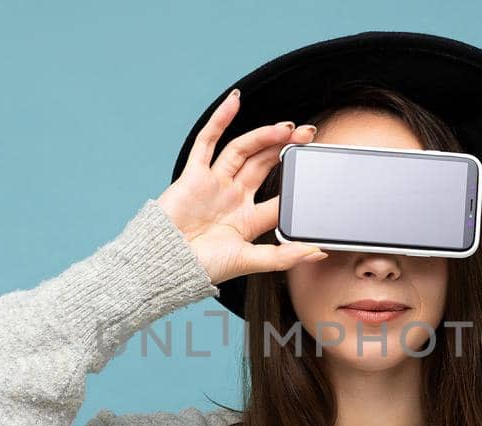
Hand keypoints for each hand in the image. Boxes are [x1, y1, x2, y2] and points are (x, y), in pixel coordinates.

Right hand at [156, 89, 326, 285]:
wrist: (165, 265)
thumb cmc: (202, 267)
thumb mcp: (249, 261)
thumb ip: (283, 256)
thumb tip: (317, 250)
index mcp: (248, 219)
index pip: (279, 196)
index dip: (297, 182)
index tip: (316, 170)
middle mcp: (233, 197)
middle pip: (264, 165)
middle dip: (285, 148)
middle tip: (308, 134)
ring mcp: (214, 184)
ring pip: (242, 150)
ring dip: (263, 135)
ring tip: (286, 127)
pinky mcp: (193, 175)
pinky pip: (207, 142)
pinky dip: (219, 120)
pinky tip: (234, 102)